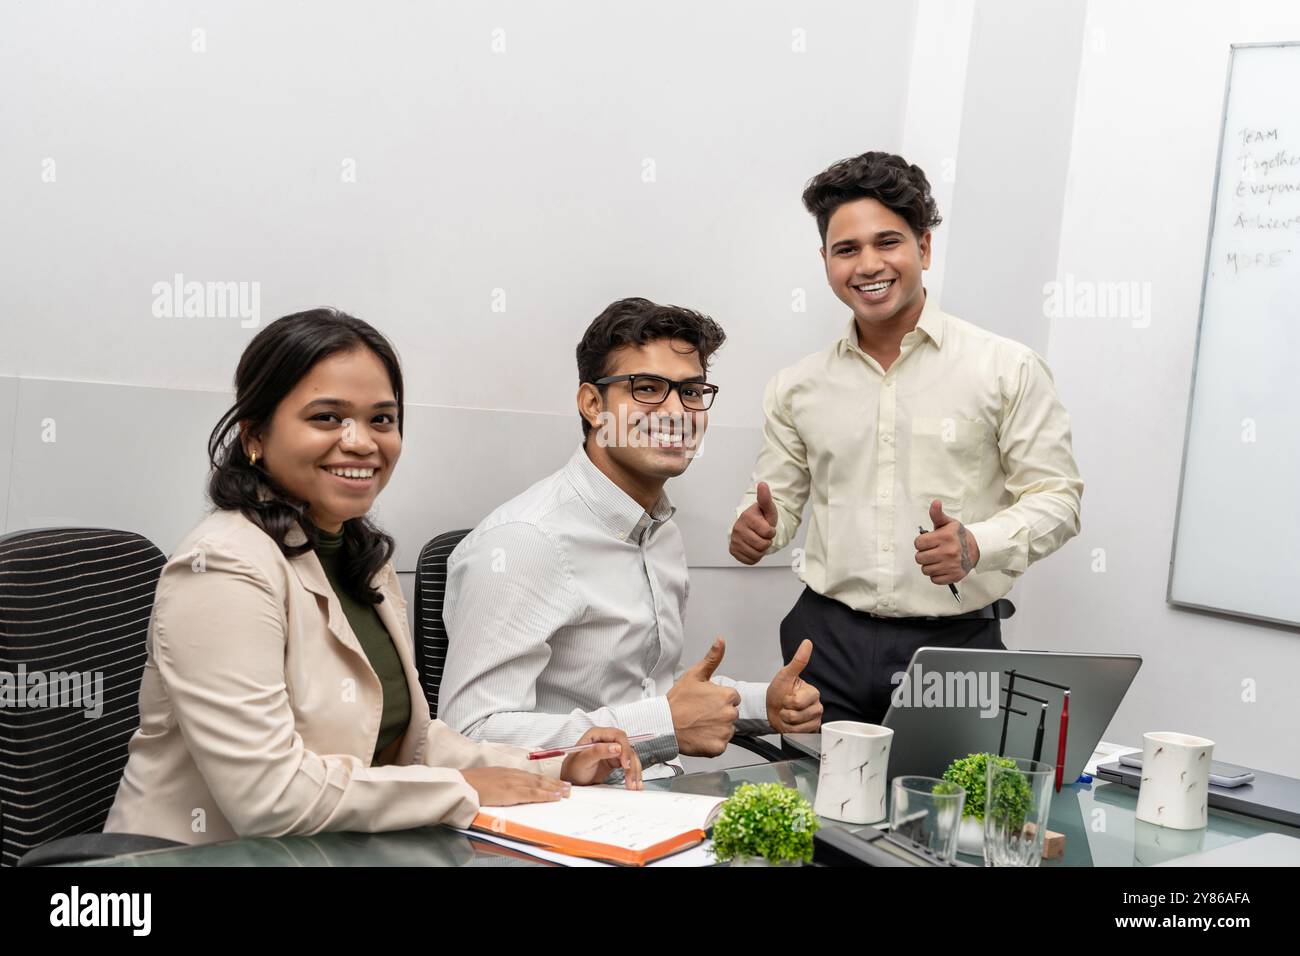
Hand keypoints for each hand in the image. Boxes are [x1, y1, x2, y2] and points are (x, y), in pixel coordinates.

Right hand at [459, 767, 571, 806]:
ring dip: (554, 788)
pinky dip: (545, 794)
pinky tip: (555, 797)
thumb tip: (506, 789)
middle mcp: (513, 775)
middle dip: (555, 783)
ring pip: (539, 785)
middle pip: (539, 779)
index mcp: (507, 772)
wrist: (460, 784)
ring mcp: (513, 782)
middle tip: (568, 787)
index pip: (531, 776)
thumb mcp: (488, 781)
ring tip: (567, 792)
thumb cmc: (470, 784)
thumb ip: (500, 783)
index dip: (545, 780)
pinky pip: (532, 794)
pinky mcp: (511, 792)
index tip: (556, 783)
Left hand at [560, 727, 643, 789]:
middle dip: (631, 763)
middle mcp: (606, 740)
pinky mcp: (615, 760)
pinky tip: (634, 782)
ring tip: (633, 785)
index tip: (626, 763)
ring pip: (630, 757)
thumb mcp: (583, 760)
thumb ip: (598, 751)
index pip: (618, 736)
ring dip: (634, 771)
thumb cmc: (572, 769)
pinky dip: (633, 774)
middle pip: (627, 747)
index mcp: (597, 734)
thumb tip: (616, 747)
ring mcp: (611, 750)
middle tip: (631, 778)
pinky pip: (629, 764)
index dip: (625, 749)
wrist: (571, 781)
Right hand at [666, 637, 740, 756]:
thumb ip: (712, 658)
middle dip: (719, 714)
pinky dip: (712, 743)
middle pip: (731, 714)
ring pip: (727, 729)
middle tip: (700, 713)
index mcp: (726, 695)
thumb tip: (721, 640)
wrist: (663, 725)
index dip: (718, 699)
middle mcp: (729, 714)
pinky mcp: (719, 747)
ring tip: (699, 724)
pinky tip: (700, 736)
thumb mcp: (694, 675)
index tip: (705, 702)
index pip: (732, 698)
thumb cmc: (677, 701)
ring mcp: (725, 732)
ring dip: (716, 728)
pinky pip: (721, 745)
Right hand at [729, 481, 777, 564]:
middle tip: (762, 535)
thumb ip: (765, 498)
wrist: (750, 527)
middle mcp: (738, 529)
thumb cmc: (760, 518)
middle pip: (762, 545)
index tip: (767, 527)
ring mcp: (734, 540)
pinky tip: (752, 547)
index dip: (771, 532)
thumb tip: (763, 484)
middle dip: (766, 542)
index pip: (768, 533)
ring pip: (756, 554)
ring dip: (761, 550)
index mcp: (747, 517)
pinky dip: (754, 556)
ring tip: (758, 540)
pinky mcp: (733, 550)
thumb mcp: (767, 508)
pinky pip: (750, 560)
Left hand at [766, 639, 822, 732]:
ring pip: (797, 725)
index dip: (787, 701)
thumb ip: (798, 661)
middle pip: (797, 714)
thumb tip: (807, 643)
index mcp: (813, 692)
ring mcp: (815, 719)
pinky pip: (799, 733)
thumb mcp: (785, 675)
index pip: (798, 702)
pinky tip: (790, 723)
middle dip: (786, 711)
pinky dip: (790, 729)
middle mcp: (817, 706)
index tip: (786, 696)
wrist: (771, 708)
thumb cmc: (778, 691)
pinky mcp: (811, 730)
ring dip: (786, 720)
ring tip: (787, 714)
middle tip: (785, 706)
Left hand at [914, 499, 980, 585]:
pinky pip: (934, 579)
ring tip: (937, 559)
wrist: (977, 548)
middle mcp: (948, 552)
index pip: (918, 543)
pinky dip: (936, 574)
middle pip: (919, 558)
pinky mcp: (954, 576)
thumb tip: (935, 502)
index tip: (928, 542)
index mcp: (945, 537)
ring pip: (925, 570)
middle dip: (923, 554)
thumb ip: (937, 514)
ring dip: (929, 565)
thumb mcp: (948, 523)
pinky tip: (942, 566)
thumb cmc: (958, 536)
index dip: (921, 543)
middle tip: (932, 551)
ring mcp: (951, 565)